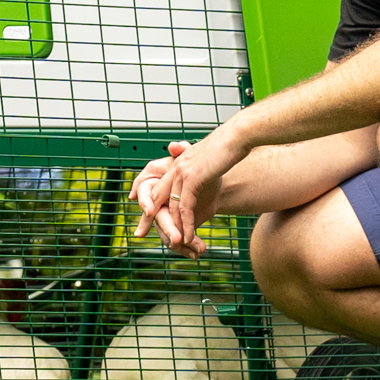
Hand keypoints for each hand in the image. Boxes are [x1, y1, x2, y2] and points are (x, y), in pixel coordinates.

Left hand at [132, 129, 244, 256]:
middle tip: (142, 233)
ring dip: (174, 227)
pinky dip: (186, 224)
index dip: (150, 201)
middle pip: (157, 197)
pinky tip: (189, 237)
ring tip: (175, 243)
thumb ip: (200, 169)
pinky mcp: (191, 179)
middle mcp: (175, 167)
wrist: (237, 136)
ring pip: (171, 206)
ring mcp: (181, 173)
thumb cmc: (228, 147)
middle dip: (149, 217)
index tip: (143, 216)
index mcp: (177, 163)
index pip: (158, 186)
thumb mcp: (208, 159)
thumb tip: (202, 174)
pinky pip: (185, 207)